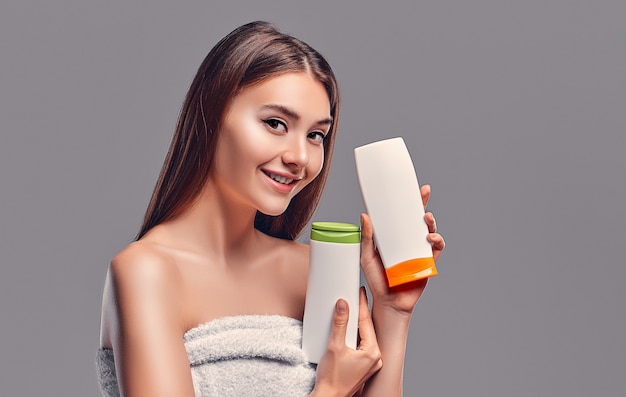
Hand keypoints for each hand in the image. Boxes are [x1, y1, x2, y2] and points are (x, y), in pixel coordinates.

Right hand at [311, 288, 382, 396]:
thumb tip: (343, 305)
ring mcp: (371, 364)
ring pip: (365, 337)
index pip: (366, 322)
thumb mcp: (334, 346)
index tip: (360, 292)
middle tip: (357, 298)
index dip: (362, 305)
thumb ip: (339, 323)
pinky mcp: (364, 367)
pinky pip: (362, 346)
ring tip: (352, 311)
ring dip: (357, 325)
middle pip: (367, 329)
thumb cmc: (332, 378)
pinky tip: (350, 330)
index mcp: (372, 353)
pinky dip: (356, 336)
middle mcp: (375, 359)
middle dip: (361, 313)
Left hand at [360, 184, 444, 315]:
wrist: (388, 302)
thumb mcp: (366, 256)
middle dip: (422, 205)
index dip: (407, 202)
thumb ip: (367, 237)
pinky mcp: (428, 262)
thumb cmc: (376, 280)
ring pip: (429, 231)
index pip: (401, 216)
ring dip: (430, 223)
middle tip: (423, 193)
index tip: (409, 187)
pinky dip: (436, 241)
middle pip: (417, 219)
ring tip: (425, 219)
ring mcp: (419, 251)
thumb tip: (365, 215)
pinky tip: (430, 239)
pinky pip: (436, 249)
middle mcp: (407, 242)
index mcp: (393, 237)